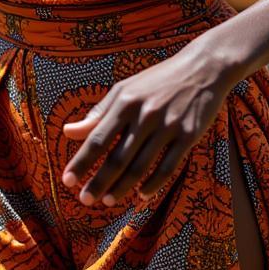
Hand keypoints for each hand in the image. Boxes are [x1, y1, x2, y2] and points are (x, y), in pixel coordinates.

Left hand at [61, 44, 231, 206]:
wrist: (202, 69)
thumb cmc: (156, 80)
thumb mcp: (124, 89)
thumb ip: (98, 113)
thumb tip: (68, 132)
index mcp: (125, 102)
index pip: (97, 138)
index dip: (81, 162)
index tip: (66, 180)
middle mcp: (145, 115)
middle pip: (118, 158)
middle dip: (99, 182)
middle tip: (85, 200)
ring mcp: (168, 127)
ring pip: (141, 166)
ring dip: (122, 187)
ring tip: (108, 200)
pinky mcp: (189, 136)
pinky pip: (168, 167)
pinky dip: (153, 184)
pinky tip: (141, 194)